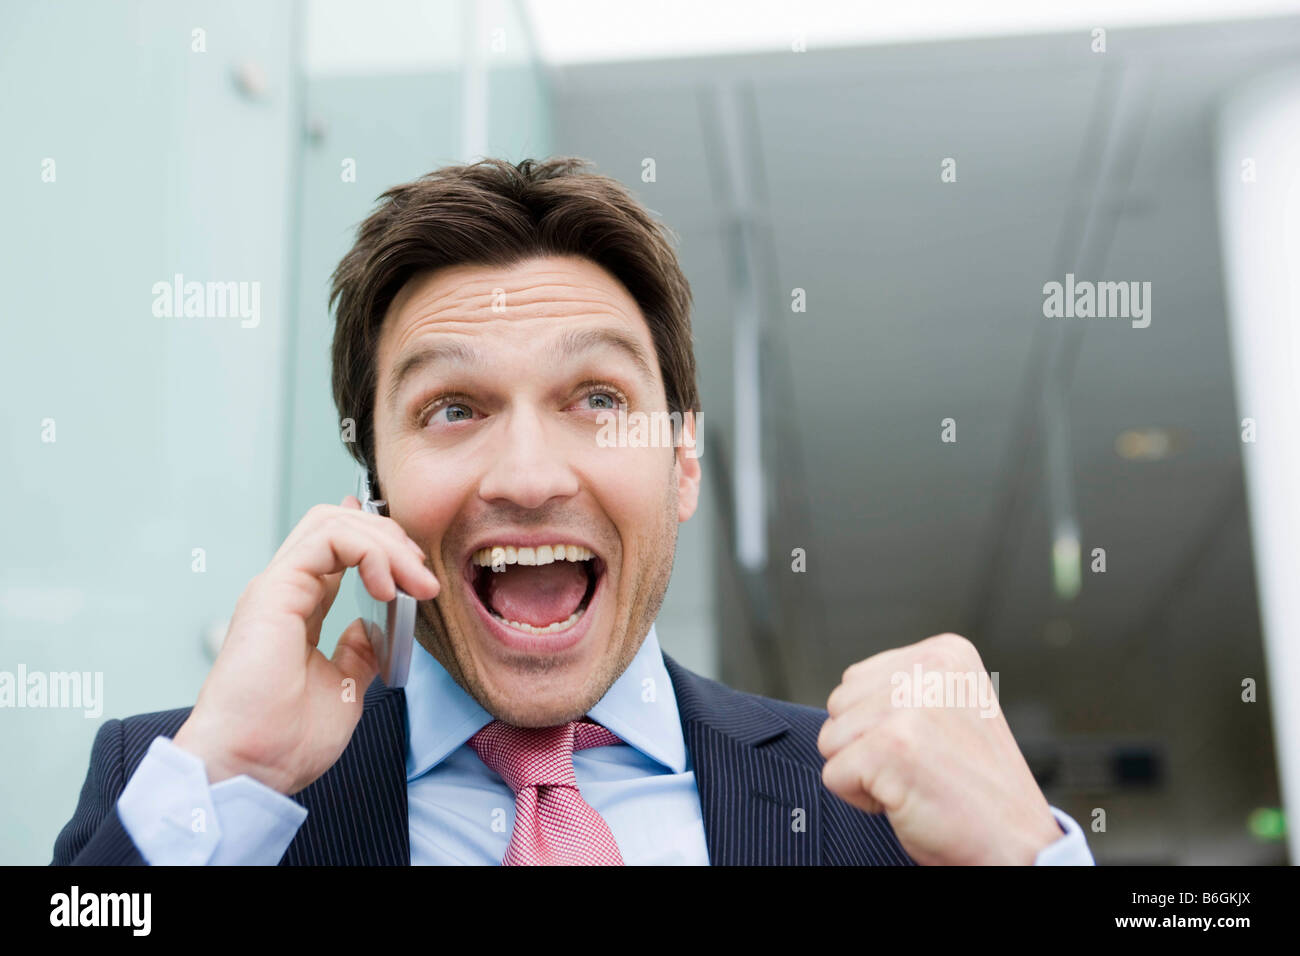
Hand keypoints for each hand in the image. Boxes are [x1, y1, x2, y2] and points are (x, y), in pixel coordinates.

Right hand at [172, 496, 438, 794]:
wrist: (251, 768)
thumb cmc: (284, 741)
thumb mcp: (344, 689)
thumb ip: (357, 653)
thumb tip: (371, 628)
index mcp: (297, 610)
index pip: (335, 549)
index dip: (380, 543)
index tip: (418, 571)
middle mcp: (285, 592)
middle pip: (337, 524)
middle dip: (391, 538)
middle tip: (423, 577)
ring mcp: (277, 587)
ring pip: (333, 522)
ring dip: (386, 543)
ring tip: (414, 581)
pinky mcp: (274, 590)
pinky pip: (327, 540)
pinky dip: (368, 550)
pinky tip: (387, 585)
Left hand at [817, 633, 1062, 864]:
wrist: (1017, 842)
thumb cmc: (978, 785)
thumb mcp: (950, 706)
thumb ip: (902, 686)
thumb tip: (844, 693)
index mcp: (944, 652)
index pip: (857, 680)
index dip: (879, 724)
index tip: (928, 744)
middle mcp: (929, 669)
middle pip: (838, 704)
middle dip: (866, 744)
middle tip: (921, 766)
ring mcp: (908, 706)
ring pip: (830, 739)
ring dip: (864, 771)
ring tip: (916, 780)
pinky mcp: (890, 747)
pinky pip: (833, 775)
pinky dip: (862, 799)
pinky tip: (909, 799)